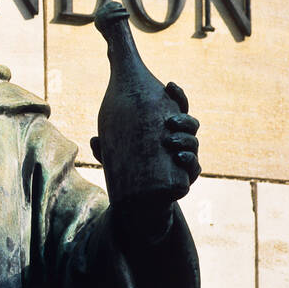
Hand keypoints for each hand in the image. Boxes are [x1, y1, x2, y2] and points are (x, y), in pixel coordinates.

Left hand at [90, 81, 200, 198]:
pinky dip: (189, 162)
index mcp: (166, 129)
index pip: (177, 108)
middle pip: (190, 124)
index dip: (176, 95)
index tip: (168, 85)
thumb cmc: (130, 171)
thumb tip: (94, 140)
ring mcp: (185, 158)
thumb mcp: (115, 157)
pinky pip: (194, 168)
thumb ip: (106, 149)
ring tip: (171, 142)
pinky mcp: (186, 177)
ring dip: (185, 140)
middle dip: (183, 120)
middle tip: (169, 121)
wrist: (141, 203)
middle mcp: (180, 141)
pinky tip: (179, 158)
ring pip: (193, 144)